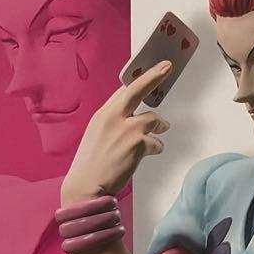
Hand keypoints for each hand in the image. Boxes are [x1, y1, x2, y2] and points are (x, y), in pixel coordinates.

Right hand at [60, 61, 171, 204]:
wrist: (87, 186)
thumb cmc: (91, 166)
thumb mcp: (97, 136)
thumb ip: (113, 123)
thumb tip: (131, 118)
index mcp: (102, 114)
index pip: (122, 91)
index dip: (137, 81)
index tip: (148, 70)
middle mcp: (114, 117)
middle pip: (137, 89)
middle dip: (154, 76)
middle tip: (167, 67)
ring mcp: (127, 129)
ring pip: (153, 119)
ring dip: (160, 125)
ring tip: (161, 130)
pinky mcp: (138, 144)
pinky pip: (156, 142)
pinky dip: (157, 147)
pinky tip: (151, 153)